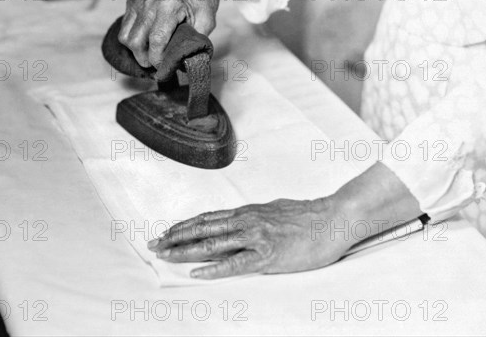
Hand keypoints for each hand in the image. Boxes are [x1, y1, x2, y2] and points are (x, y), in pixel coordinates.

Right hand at [117, 0, 259, 67]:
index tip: (166, 68)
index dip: (158, 60)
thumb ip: (194, 43)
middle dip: (146, 59)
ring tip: (152, 52)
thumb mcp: (207, 24)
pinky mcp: (132, 1)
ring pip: (125, 37)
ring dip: (137, 51)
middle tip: (159, 63)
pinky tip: (148, 39)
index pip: (156, 40)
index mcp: (170, 4)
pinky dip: (133, 39)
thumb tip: (181, 65)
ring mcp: (139, 0)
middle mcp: (150, 1)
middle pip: (136, 42)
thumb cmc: (202, 3)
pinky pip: (124, 29)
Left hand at [147, 162, 422, 279]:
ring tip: (165, 255)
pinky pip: (235, 263)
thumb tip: (240, 221)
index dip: (185, 226)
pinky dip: (213, 268)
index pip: (208, 218)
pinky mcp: (267, 254)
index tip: (166, 231)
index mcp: (247, 213)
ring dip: (186, 250)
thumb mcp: (274, 211)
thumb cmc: (307, 217)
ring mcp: (255, 237)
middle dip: (176, 237)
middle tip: (153, 244)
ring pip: (213, 244)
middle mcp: (246, 221)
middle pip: (203, 229)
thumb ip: (255, 217)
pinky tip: (197, 273)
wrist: (332, 218)